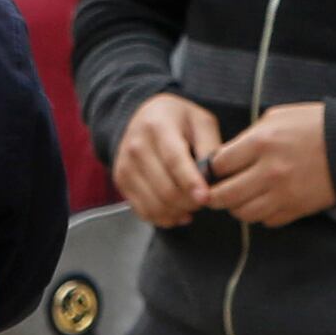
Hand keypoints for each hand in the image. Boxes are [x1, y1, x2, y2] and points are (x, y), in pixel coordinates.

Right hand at [117, 95, 223, 225]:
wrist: (145, 116)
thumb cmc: (179, 120)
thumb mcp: (202, 122)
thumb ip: (211, 147)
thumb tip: (214, 179)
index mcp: (158, 127)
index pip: (174, 160)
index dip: (190, 182)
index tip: (205, 198)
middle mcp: (136, 146)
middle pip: (165, 189)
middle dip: (190, 202)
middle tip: (205, 199)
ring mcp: (126, 166)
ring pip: (155, 205)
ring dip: (178, 212)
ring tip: (192, 204)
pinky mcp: (121, 182)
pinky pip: (143, 211)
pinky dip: (164, 218)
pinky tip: (178, 211)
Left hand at [203, 103, 335, 225]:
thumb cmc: (314, 125)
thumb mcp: (276, 117)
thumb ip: (249, 137)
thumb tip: (228, 157)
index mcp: (260, 143)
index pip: (218, 165)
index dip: (212, 169)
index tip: (214, 170)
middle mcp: (268, 171)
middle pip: (224, 195)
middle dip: (213, 196)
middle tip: (212, 194)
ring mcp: (282, 194)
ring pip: (243, 213)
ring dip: (236, 207)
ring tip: (239, 198)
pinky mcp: (296, 209)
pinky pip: (267, 221)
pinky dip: (261, 214)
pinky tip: (264, 202)